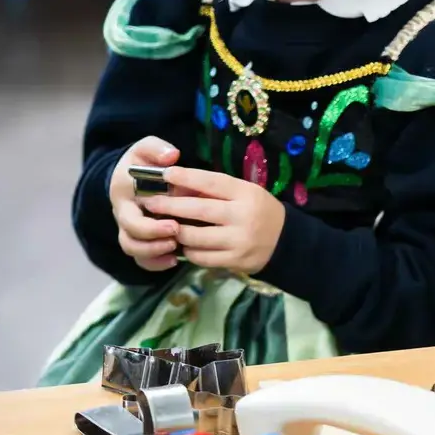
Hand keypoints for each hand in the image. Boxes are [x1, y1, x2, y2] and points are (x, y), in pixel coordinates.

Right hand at [109, 137, 181, 270]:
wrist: (134, 174)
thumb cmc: (142, 161)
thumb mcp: (147, 148)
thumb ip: (157, 149)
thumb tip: (171, 156)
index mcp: (124, 197)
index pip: (130, 219)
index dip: (150, 227)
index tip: (174, 224)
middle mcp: (123, 216)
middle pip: (130, 240)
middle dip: (153, 242)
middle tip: (177, 237)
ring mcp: (130, 230)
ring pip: (134, 252)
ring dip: (154, 254)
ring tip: (176, 251)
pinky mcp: (141, 239)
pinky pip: (142, 259)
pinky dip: (156, 263)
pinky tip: (174, 260)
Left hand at [140, 167, 285, 273]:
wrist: (285, 240)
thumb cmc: (258, 210)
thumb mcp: (244, 193)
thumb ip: (215, 191)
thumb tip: (178, 186)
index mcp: (246, 193)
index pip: (212, 182)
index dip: (187, 177)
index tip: (165, 174)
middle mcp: (242, 216)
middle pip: (198, 210)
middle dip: (169, 206)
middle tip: (149, 203)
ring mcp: (238, 240)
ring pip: (195, 237)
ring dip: (176, 232)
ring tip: (166, 227)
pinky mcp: (234, 261)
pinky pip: (201, 257)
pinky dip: (188, 251)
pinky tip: (185, 246)